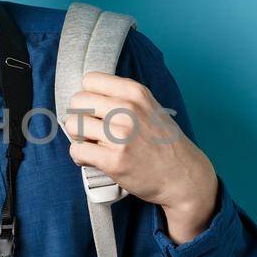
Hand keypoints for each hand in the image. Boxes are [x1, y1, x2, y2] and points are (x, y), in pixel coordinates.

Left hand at [63, 71, 219, 242]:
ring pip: (73, 125)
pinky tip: (93, 159)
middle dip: (80, 116)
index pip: (89, 80)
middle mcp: (127, 110)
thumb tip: (86, 94)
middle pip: (77, 101)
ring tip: (92, 145)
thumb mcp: (150, 107)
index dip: (88, 97)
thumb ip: (122, 97)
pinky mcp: (113, 160)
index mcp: (135, 93)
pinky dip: (80, 157)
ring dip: (78, 137)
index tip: (96, 111)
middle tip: (92, 131)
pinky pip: (77, 150)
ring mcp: (120, 135)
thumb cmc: (163, 142)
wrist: (183, 176)